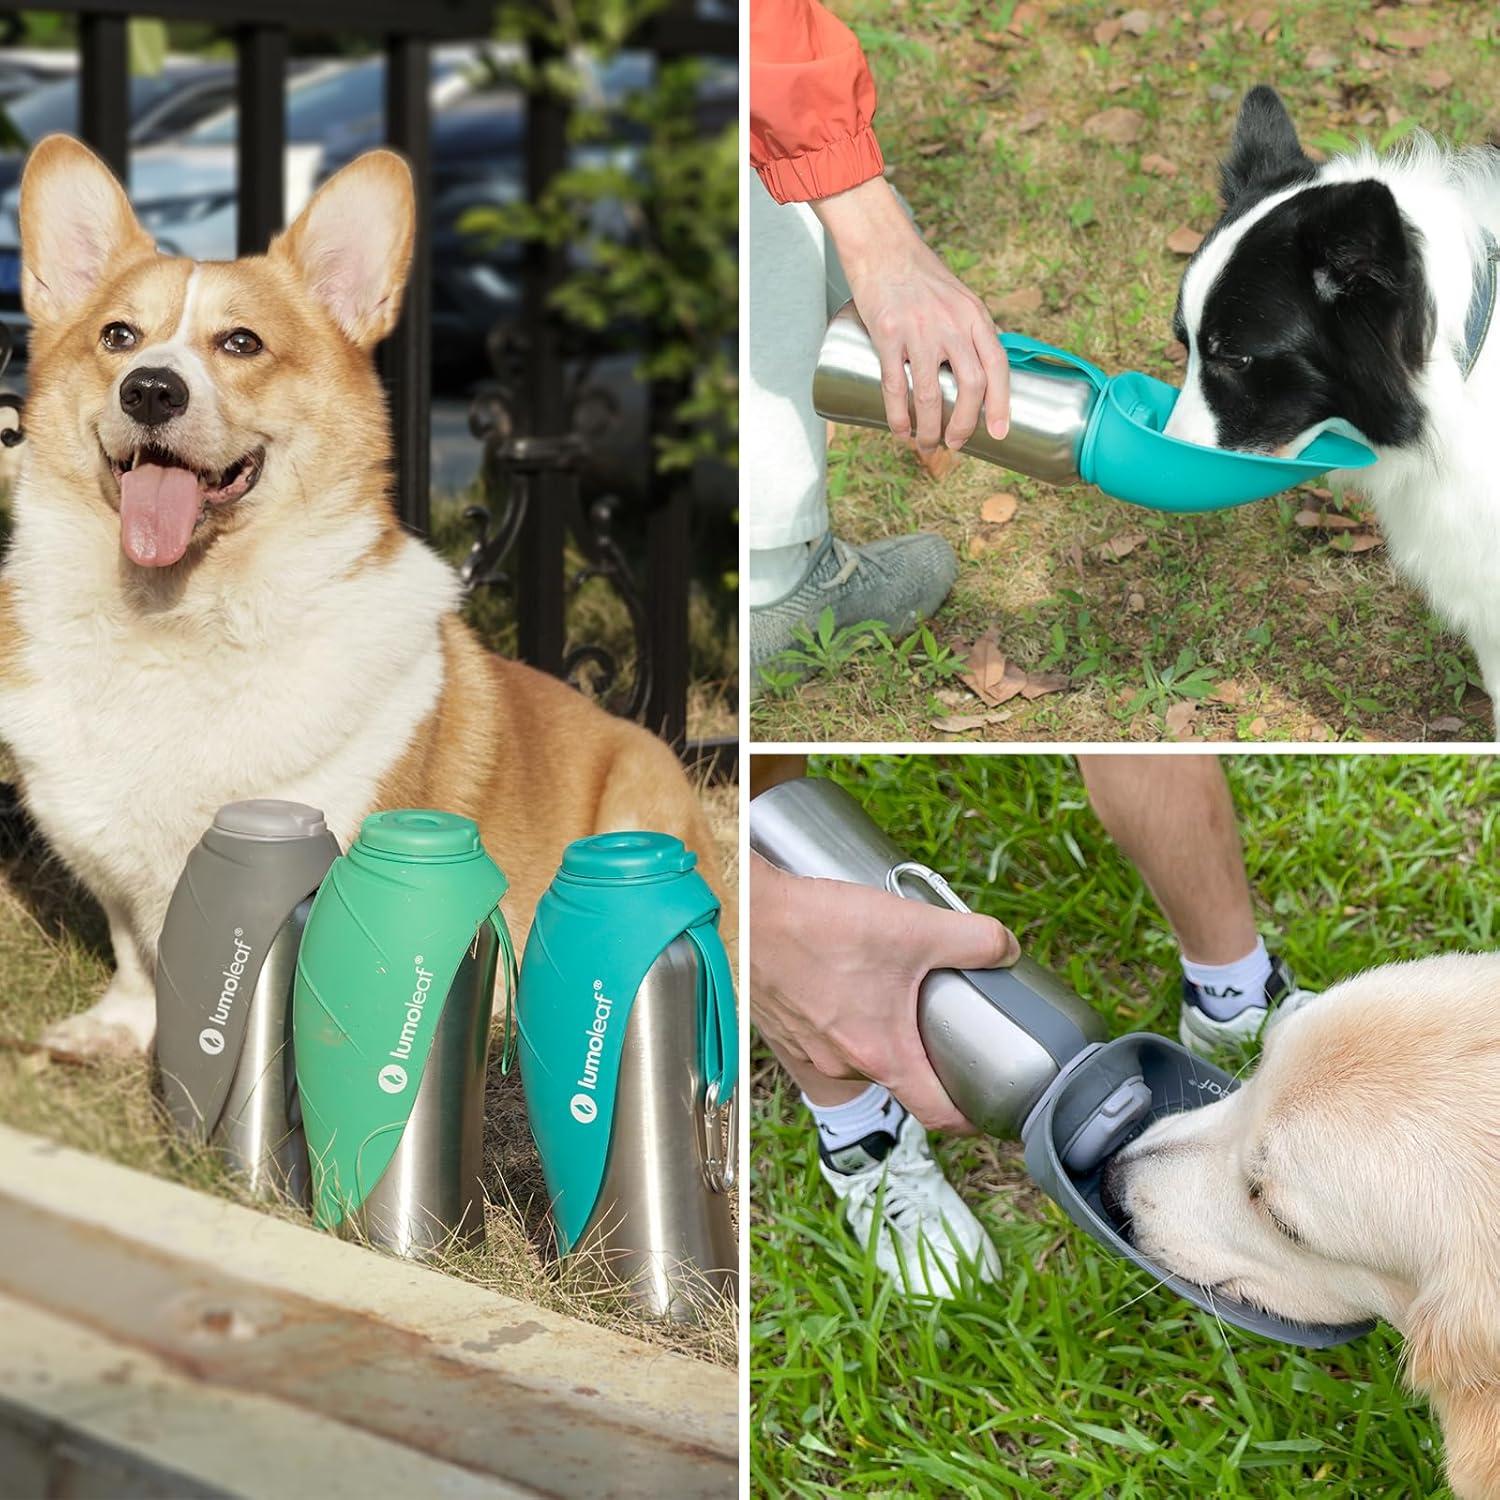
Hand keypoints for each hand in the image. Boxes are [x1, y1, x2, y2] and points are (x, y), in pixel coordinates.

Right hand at [750, 856, 1019, 1131]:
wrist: (749, 913)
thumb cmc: (820, 927)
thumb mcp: (914, 927)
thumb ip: (973, 940)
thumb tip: (1005, 947)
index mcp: (882, 1054)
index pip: (938, 1115)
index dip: (970, 1119)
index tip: (986, 1110)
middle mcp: (842, 1064)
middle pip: (897, 1075)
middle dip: (919, 1048)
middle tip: (935, 1011)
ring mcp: (808, 1049)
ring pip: (858, 1052)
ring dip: (876, 1028)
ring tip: (884, 981)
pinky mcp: (783, 1026)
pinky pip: (823, 1034)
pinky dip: (840, 1015)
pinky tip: (841, 973)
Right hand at [812, 176, 1010, 452]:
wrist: (883, 247)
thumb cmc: (921, 277)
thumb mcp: (959, 298)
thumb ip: (970, 332)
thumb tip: (979, 375)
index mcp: (975, 315)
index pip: (997, 365)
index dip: (1002, 403)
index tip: (999, 433)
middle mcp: (952, 323)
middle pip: (970, 386)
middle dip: (965, 424)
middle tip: (956, 444)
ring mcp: (920, 330)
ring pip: (931, 394)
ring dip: (930, 429)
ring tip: (926, 445)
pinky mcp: (888, 334)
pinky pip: (896, 386)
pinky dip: (898, 416)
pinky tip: (901, 431)